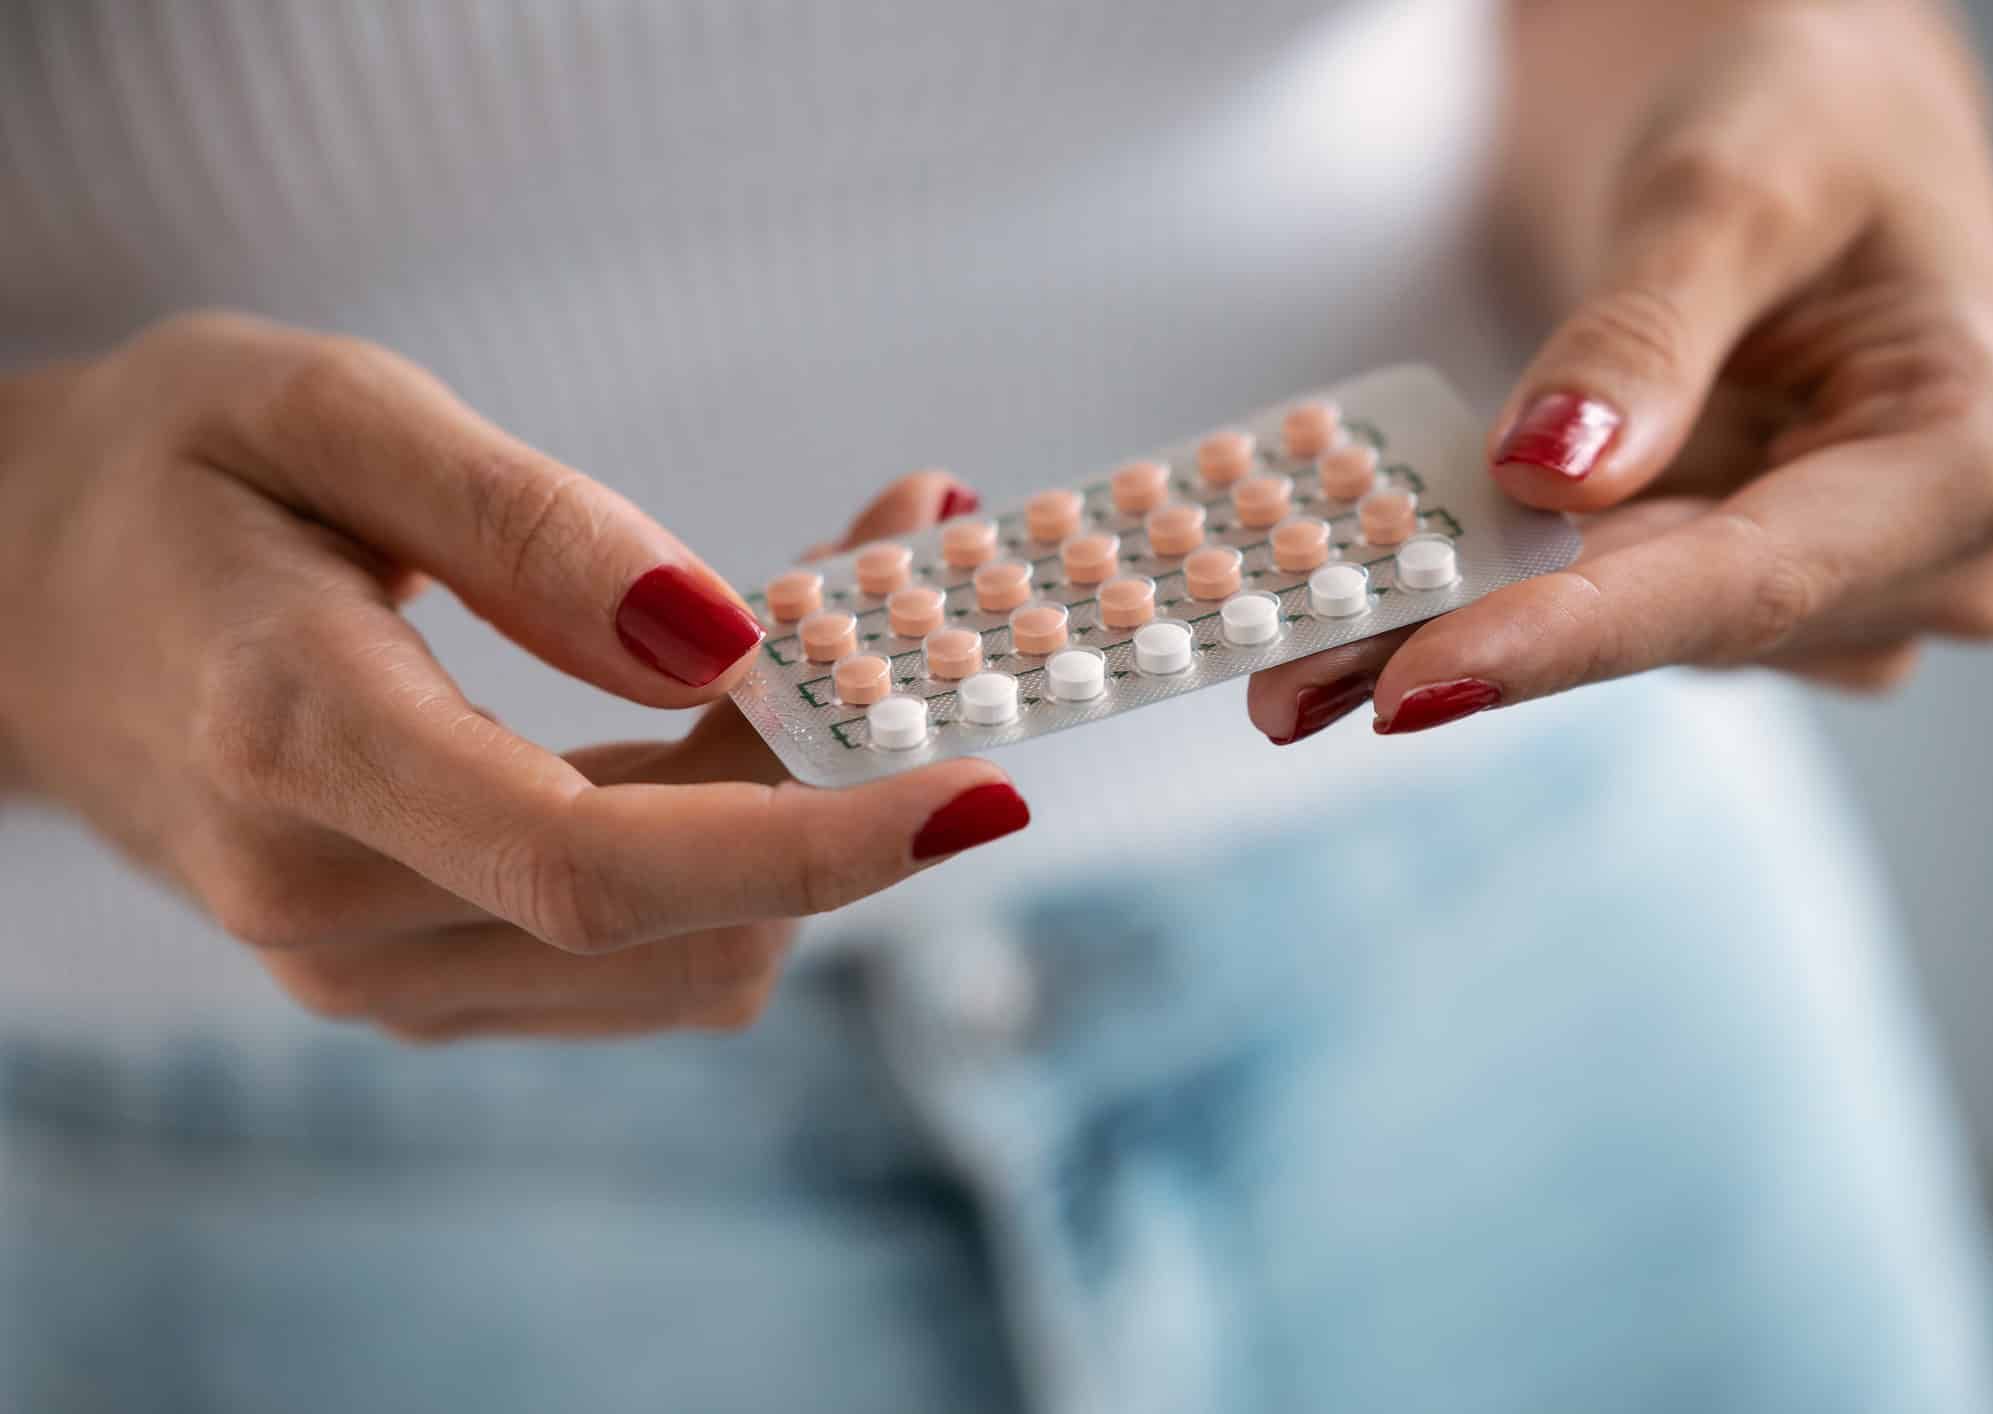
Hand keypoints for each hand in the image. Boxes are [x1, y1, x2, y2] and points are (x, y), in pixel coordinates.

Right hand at [0, 313, 1027, 1039]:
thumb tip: (723, 643)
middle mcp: (332, 910)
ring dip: (803, 815)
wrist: (22, 606)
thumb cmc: (165, 475)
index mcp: (295, 749)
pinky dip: (737, 853)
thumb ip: (525, 527)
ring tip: (827, 631)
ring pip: (684, 958)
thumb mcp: (321, 410)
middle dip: (843, 773)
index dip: (817, 839)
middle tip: (910, 578)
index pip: (601, 865)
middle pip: (679, 910)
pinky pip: (638, 954)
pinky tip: (746, 720)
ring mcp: (370, 973)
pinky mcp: (417, 978)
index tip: (986, 782)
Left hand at [1250, 2, 1992, 743]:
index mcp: (1976, 451)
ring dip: (1459, 630)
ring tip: (1300, 649)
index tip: (1418, 677)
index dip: (1574, 634)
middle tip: (1292, 677)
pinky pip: (1602, 613)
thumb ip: (1644, 336)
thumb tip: (1550, 471)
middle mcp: (1935, 556)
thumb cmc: (1807, 124)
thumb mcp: (1729, 188)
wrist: (1805, 130)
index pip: (1754, 577)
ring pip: (1623, 638)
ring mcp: (1838, 588)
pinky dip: (1485, 601)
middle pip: (1672, 626)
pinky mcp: (1744, 591)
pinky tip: (1374, 609)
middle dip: (1474, 644)